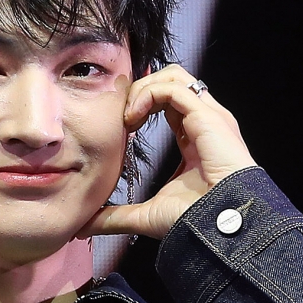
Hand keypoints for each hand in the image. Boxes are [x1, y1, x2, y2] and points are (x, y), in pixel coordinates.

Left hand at [79, 65, 255, 239]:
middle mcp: (204, 121)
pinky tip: (133, 118)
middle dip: (141, 88)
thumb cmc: (192, 220)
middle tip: (122, 115)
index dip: (141, 103)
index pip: (168, 102)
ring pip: (174, 75)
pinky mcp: (209, 117)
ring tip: (128, 116)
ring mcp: (209, 116)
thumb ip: (115, 216)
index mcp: (195, 137)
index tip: (121, 125)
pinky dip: (149, 94)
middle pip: (171, 80)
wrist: (218, 227)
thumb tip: (84, 227)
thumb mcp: (145, 215)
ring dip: (143, 88)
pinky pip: (175, 88)